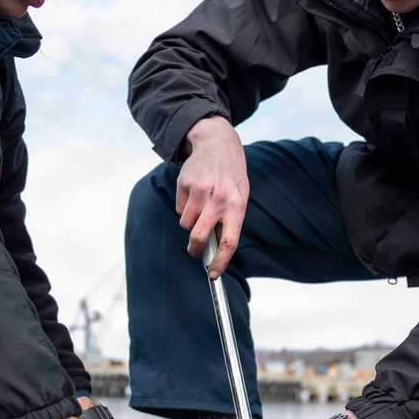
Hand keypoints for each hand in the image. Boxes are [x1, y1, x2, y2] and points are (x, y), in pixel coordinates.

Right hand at [176, 115, 248, 277]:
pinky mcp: (185, 183)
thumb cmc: (231, 178)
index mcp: (237, 205)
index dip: (220, 262)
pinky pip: (179, 208)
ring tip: (200, 207)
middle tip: (194, 250)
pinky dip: (184, 207)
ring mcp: (201, 190)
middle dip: (194, 248)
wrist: (218, 144)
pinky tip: (194, 193)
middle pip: (200, 236)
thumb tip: (214, 251)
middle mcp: (219, 198)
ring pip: (186, 223)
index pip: (229, 241)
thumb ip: (229, 222)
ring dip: (190, 222)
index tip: (213, 275)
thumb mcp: (239, 197)